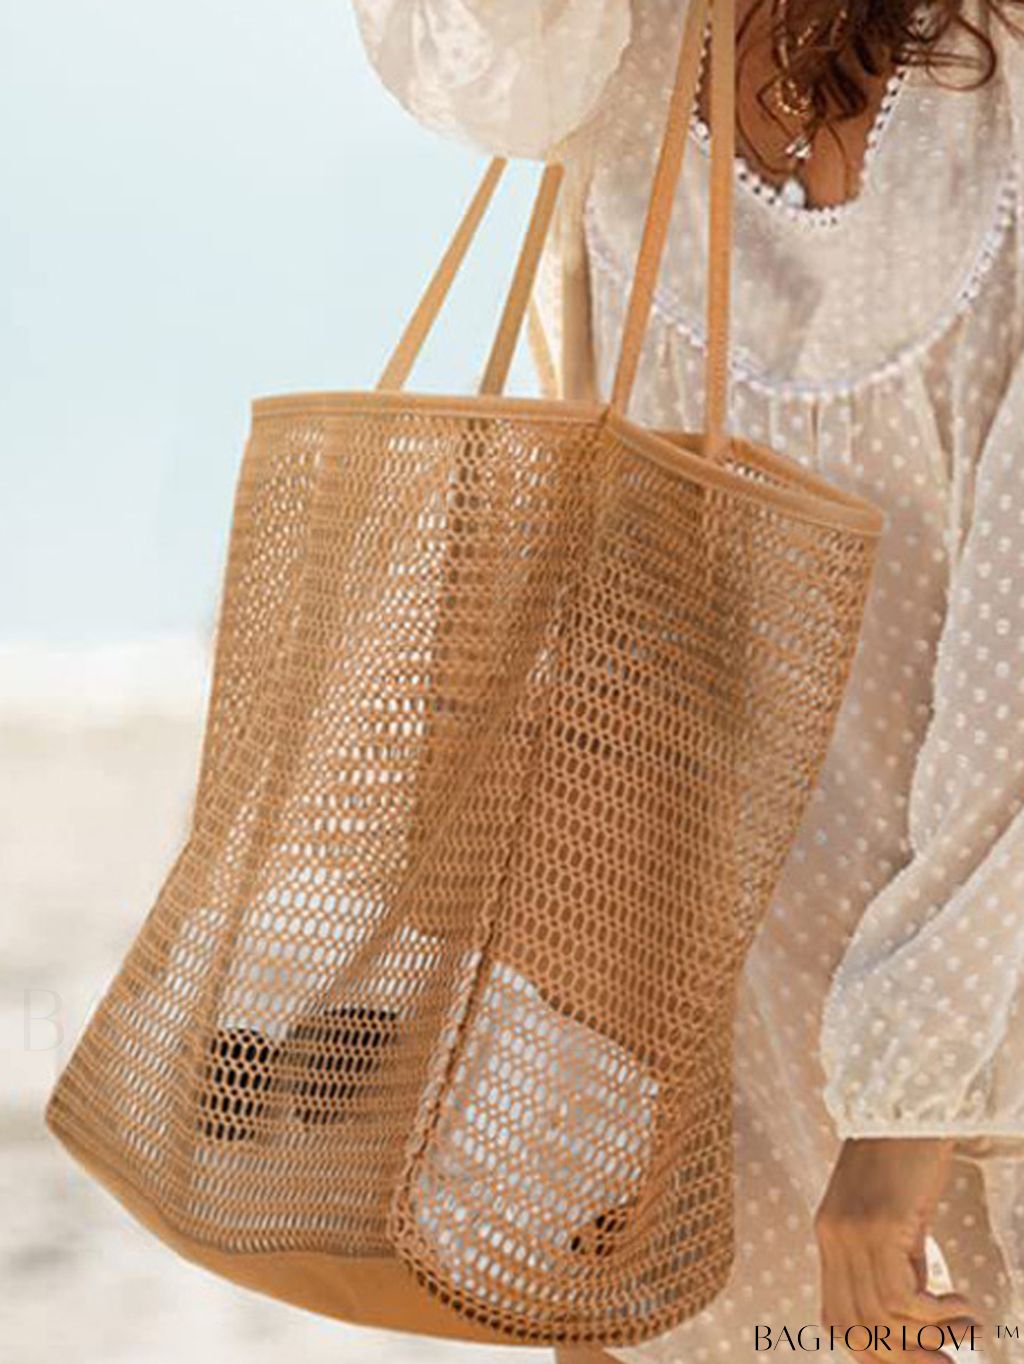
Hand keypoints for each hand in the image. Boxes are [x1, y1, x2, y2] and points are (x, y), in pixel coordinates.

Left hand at [814, 1138, 980, 1362]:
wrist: (908, 1105)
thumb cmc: (906, 1158)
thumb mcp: (891, 1215)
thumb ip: (891, 1259)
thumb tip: (914, 1313)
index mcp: (829, 1238)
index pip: (836, 1320)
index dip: (873, 1354)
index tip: (918, 1362)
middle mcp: (832, 1239)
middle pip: (856, 1329)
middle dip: (904, 1360)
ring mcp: (851, 1232)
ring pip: (880, 1319)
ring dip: (930, 1339)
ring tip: (966, 1330)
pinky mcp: (878, 1224)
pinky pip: (902, 1297)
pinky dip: (937, 1314)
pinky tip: (964, 1303)